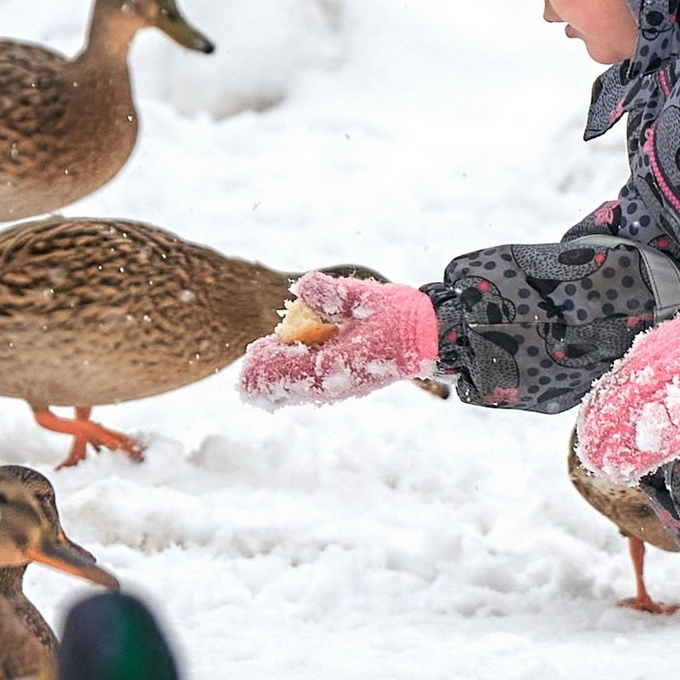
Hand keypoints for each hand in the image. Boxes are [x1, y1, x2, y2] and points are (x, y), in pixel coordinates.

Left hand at [238, 273, 439, 406]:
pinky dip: (298, 387)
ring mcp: (349, 385)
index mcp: (344, 361)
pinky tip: (286, 381)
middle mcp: (343, 379)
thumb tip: (301, 287)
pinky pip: (318, 389)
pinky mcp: (354, 383)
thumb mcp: (370, 297)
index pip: (297, 368)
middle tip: (243, 384)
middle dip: (270, 385)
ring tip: (256, 385)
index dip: (271, 366)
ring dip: (281, 388)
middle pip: (297, 388)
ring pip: (306, 392)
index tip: (251, 359)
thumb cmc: (406, 316)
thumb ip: (335, 294)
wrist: (436, 338)